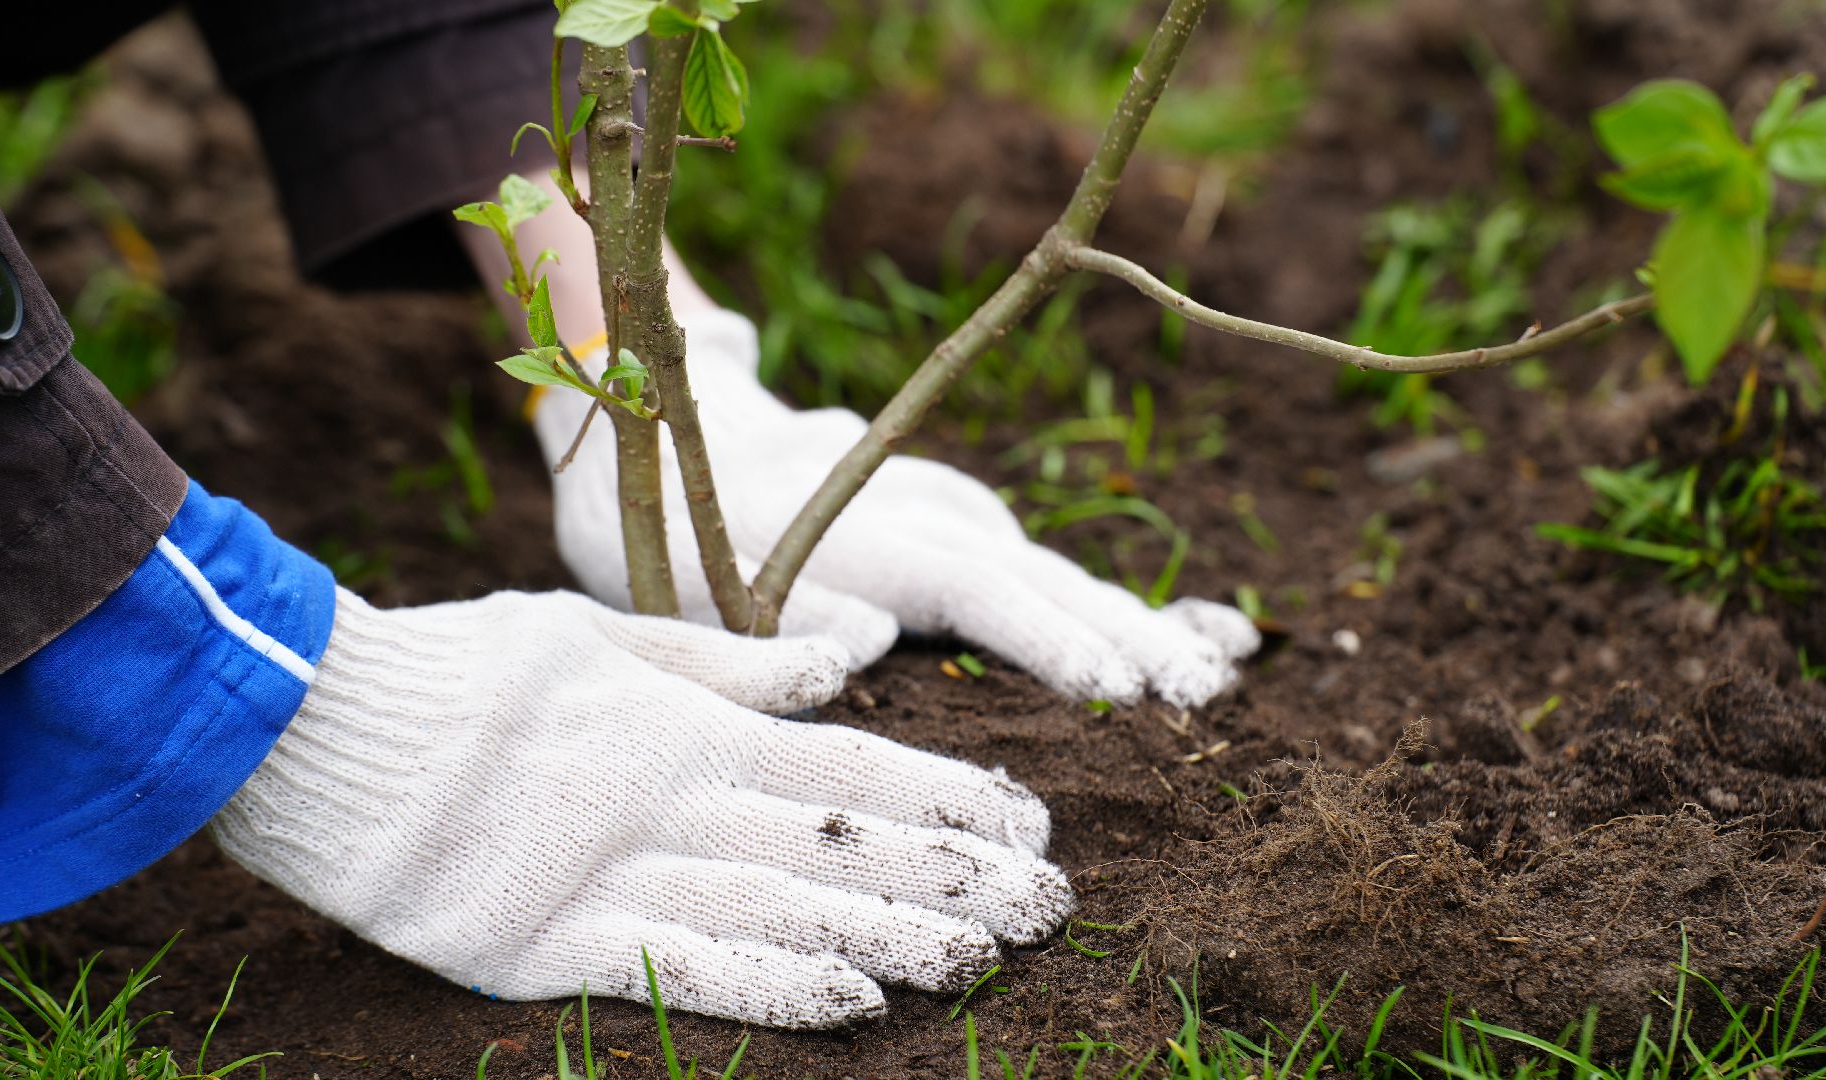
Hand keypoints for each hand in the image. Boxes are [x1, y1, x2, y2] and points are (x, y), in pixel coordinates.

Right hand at [209, 586, 1070, 1026]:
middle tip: (1053, 904)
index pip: (847, 765)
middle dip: (952, 875)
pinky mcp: (547, 945)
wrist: (320, 729)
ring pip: (783, 909)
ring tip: (987, 963)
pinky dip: (772, 988)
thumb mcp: (601, 635)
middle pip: (837, 844)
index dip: (946, 796)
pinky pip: (680, 969)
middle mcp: (669, 797)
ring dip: (894, 938)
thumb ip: (729, 661)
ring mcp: (611, 874)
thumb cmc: (463, 673)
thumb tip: (843, 669)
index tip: (1030, 819)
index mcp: (685, 724)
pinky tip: (856, 1005)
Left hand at [538, 309, 1261, 705]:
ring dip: (1128, 616)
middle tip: (1211, 690)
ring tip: (1217, 668)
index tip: (1120, 685)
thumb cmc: (653, 516)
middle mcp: (911, 509)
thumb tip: (873, 638)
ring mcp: (935, 504)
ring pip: (1044, 565)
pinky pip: (1029, 558)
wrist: (660, 409)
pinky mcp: (943, 514)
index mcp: (852, 529)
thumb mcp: (680, 573)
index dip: (1043, 635)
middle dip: (1126, 632)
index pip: (968, 585)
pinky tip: (1162, 626)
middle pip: (1034, 573)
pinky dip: (1096, 595)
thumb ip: (772, 609)